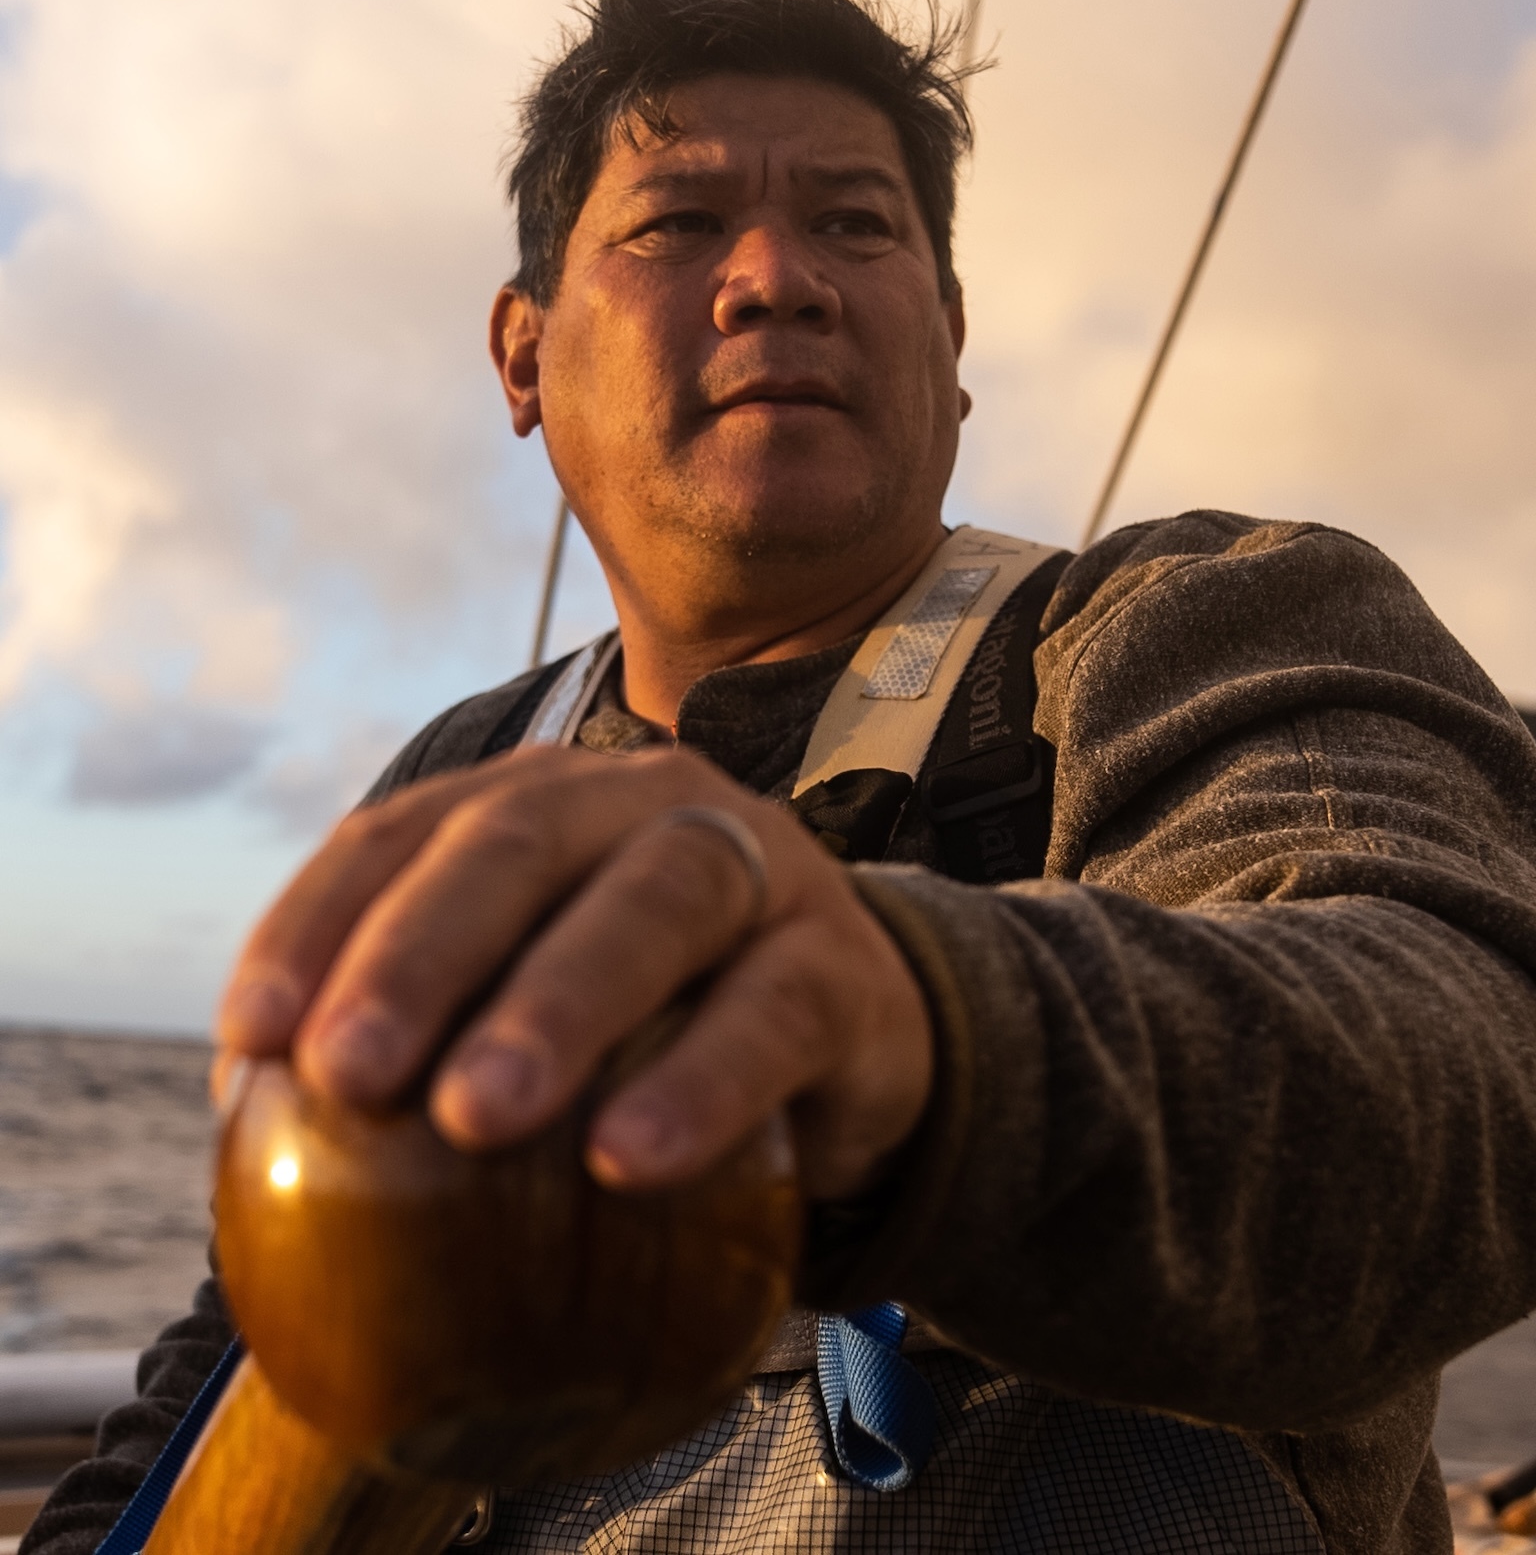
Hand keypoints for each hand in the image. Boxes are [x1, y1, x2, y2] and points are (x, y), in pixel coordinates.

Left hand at [213, 745, 933, 1198]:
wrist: (852, 1058)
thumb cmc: (650, 1036)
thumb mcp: (527, 1011)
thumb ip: (421, 1036)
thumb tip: (254, 1124)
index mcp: (546, 805)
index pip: (407, 832)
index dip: (321, 923)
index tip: (256, 1036)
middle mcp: (650, 804)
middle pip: (524, 841)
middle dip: (423, 951)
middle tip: (351, 1071)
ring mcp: (762, 869)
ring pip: (658, 899)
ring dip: (559, 1000)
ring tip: (480, 1113)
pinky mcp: (845, 965)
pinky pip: (774, 1010)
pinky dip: (700, 1081)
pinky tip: (627, 1159)